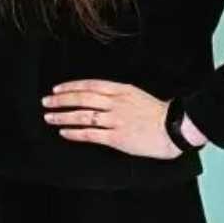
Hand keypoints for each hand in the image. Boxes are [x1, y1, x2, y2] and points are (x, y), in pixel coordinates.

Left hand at [43, 80, 186, 159]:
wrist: (177, 128)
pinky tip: (64, 132)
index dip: (71, 86)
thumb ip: (120, 96)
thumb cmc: (162, 114)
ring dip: (63, 116)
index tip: (57, 89)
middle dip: (61, 100)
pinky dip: (75, 132)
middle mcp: (116, 103)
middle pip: (82, 98)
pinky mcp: (117, 137)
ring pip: (83, 115)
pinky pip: (91, 134)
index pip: (90, 85)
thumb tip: (101, 98)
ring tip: (50, 117)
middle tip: (46, 102)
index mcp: (122, 91)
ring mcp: (115, 120)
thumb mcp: (139, 96)